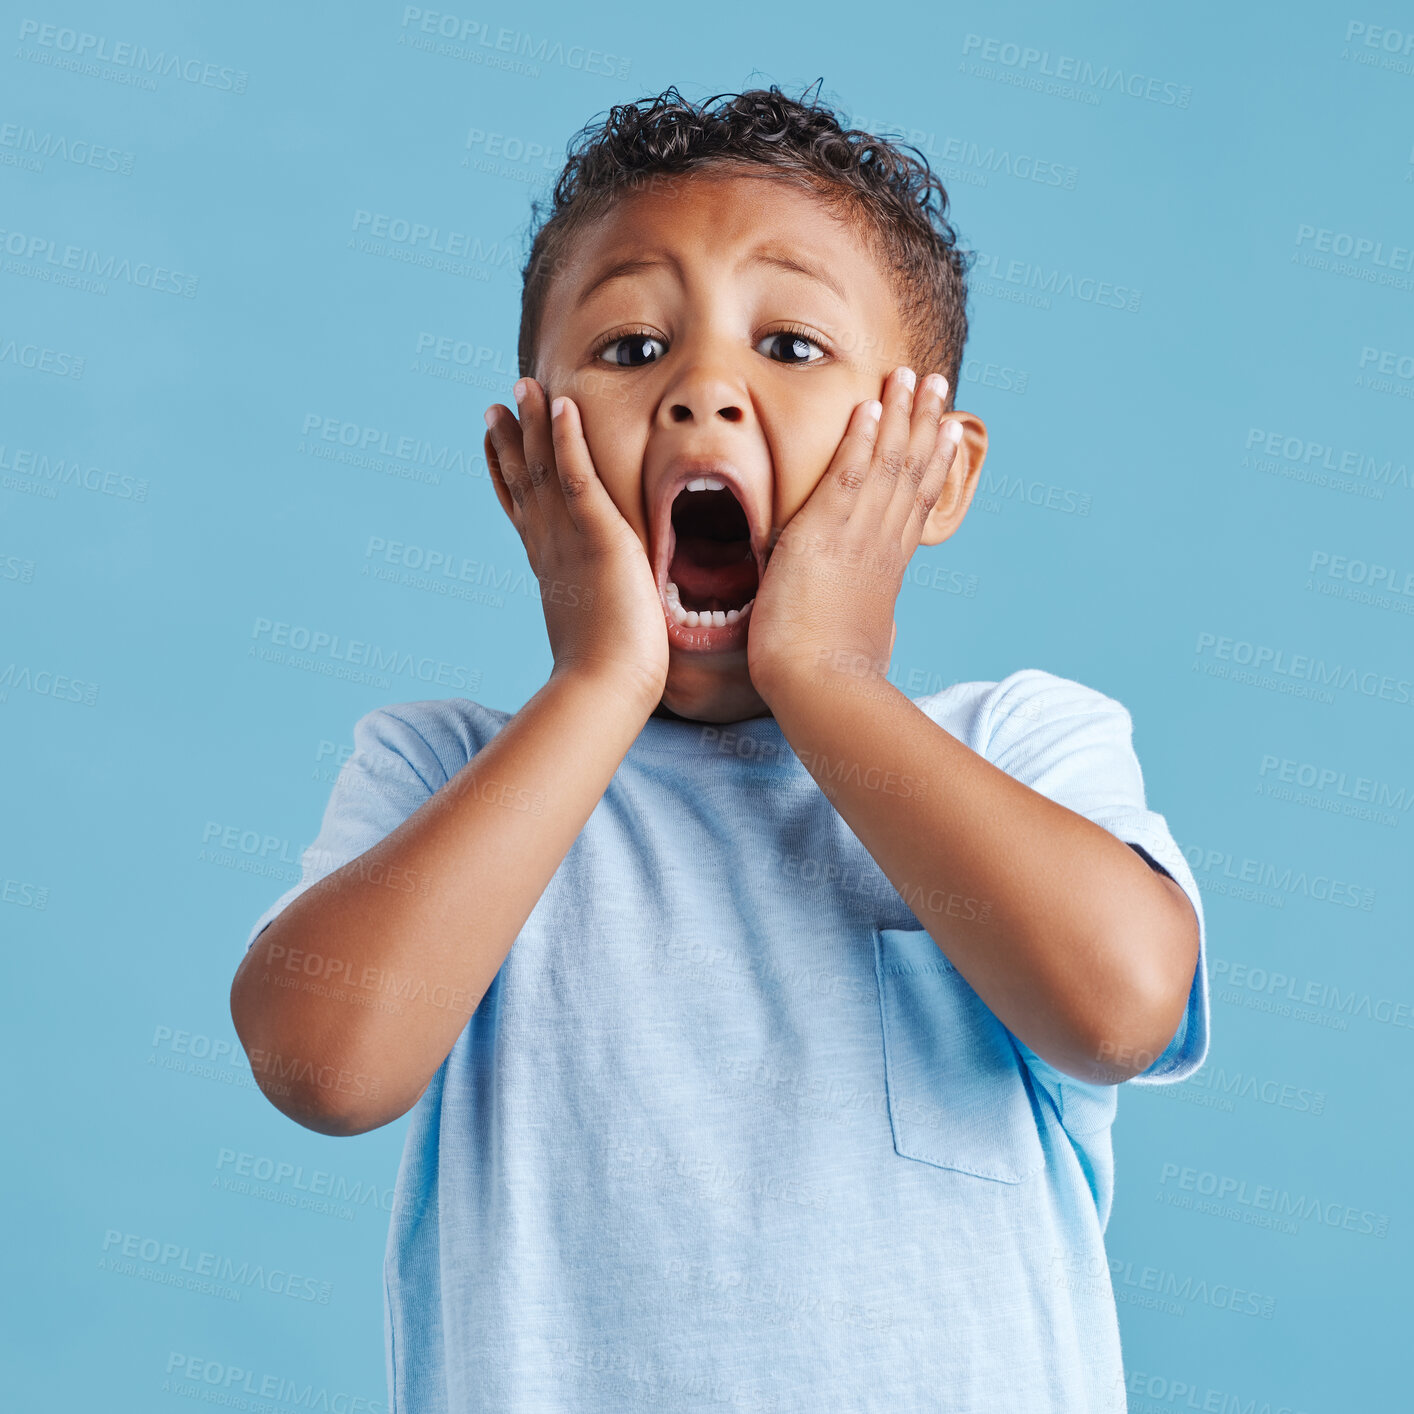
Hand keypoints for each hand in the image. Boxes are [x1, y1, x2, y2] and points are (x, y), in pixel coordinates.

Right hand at [484, 379, 668, 708]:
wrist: (605, 688)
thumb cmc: (608, 676)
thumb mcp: (596, 630)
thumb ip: (596, 609)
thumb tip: (609, 619)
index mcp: (549, 568)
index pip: (523, 511)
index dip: (506, 475)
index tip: (496, 446)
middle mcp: (549, 547)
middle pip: (523, 481)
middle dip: (510, 441)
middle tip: (496, 404)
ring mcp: (568, 539)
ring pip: (544, 469)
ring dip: (532, 424)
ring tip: (523, 386)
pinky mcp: (597, 536)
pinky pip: (578, 476)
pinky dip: (568, 437)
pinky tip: (562, 405)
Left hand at [745, 366, 964, 701]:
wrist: (820, 686)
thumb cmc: (834, 677)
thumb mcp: (864, 642)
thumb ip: (870, 623)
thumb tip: (876, 635)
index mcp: (889, 566)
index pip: (916, 501)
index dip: (933, 460)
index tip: (946, 428)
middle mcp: (882, 542)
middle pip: (912, 470)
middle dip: (924, 422)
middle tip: (936, 382)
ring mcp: (858, 534)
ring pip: (888, 462)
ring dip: (899, 415)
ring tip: (910, 376)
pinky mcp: (824, 532)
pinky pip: (847, 473)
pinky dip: (861, 437)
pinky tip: (870, 405)